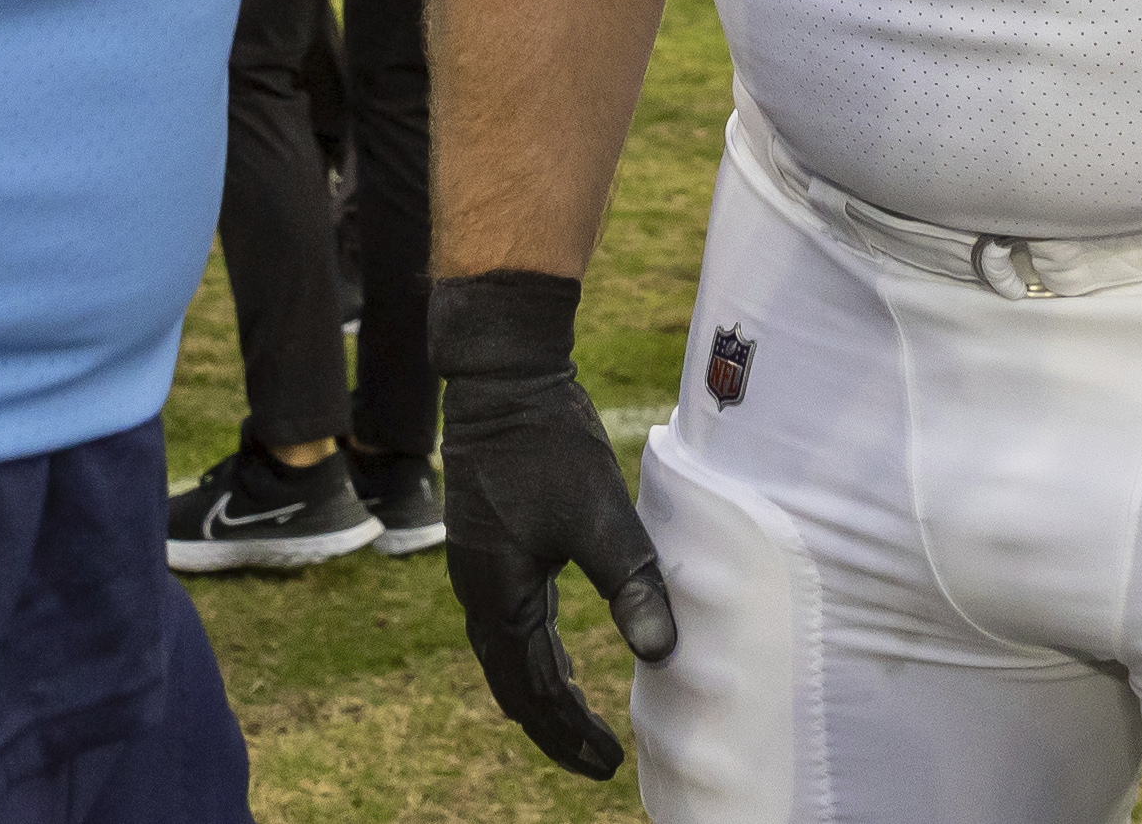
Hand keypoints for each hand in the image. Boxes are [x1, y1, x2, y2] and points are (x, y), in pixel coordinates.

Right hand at [431, 273, 674, 778]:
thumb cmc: (547, 444)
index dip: (570, 731)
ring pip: (507, 654)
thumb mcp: (599, 517)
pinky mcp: (490, 547)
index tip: (608, 762)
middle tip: (597, 760)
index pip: (534, 688)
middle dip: (553, 726)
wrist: (502, 378)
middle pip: (513, 682)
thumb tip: (662, 653)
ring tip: (577, 723)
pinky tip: (555, 654)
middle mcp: (480, 592)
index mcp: (498, 595)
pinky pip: (509, 622)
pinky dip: (534, 652)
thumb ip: (631, 585)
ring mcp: (480, 569)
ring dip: (541, 691)